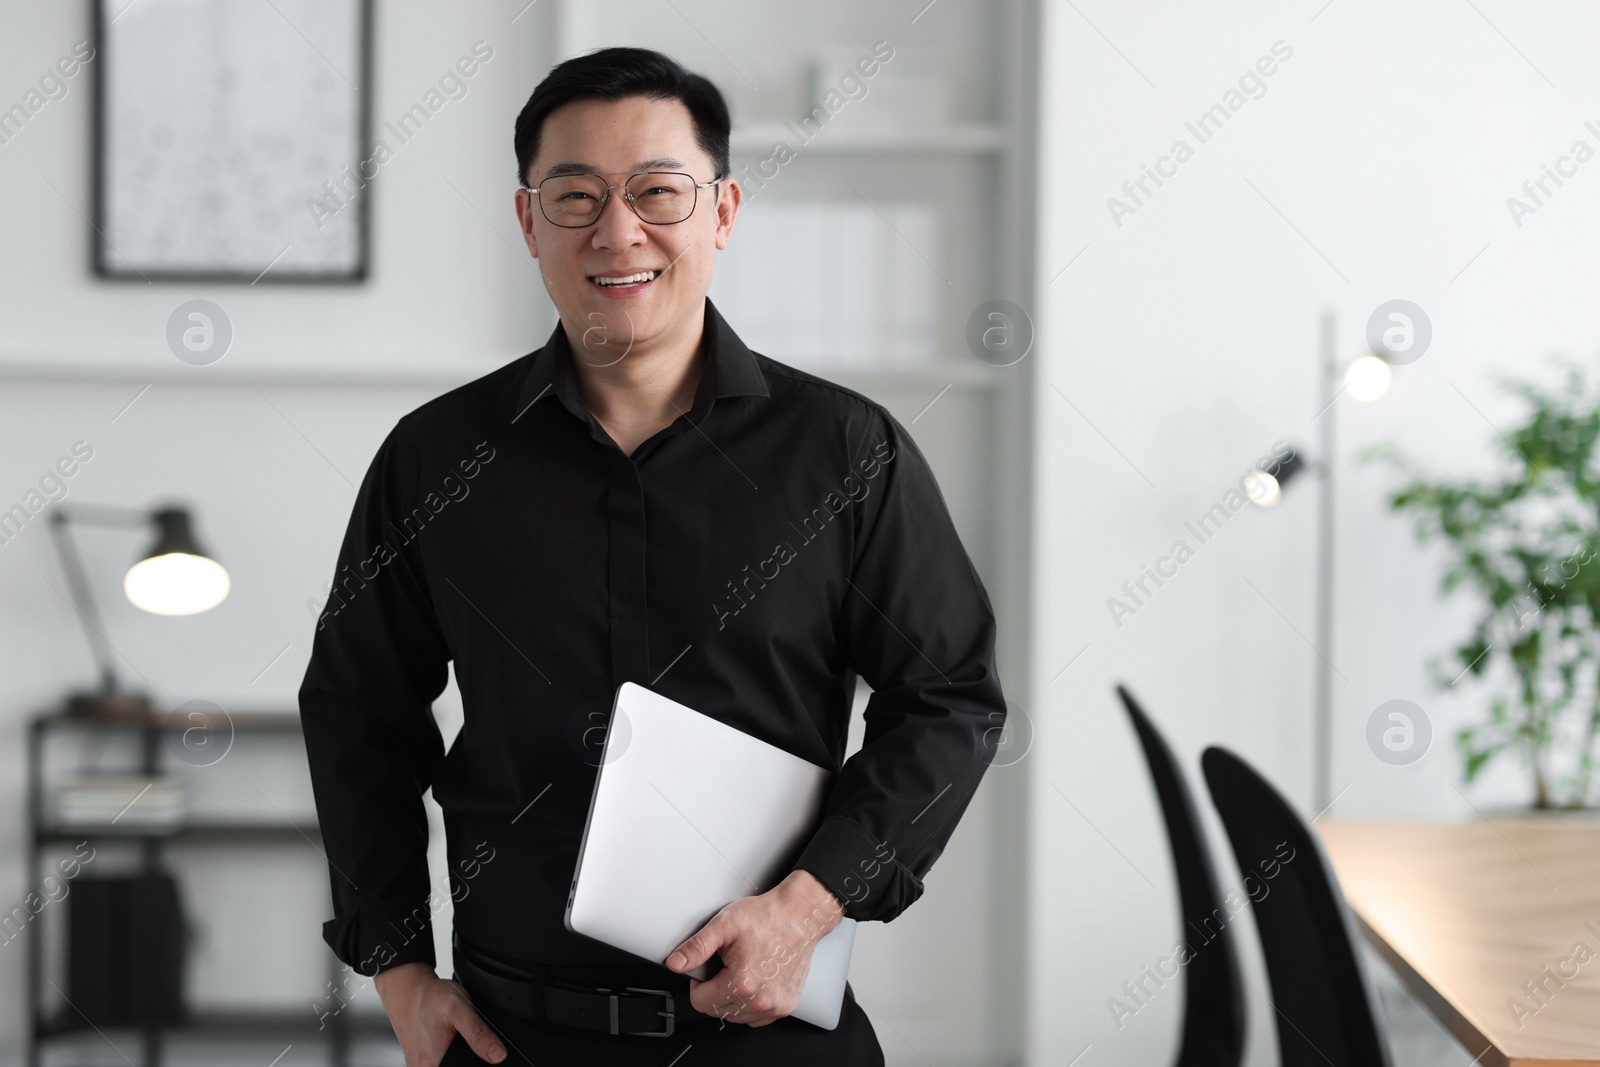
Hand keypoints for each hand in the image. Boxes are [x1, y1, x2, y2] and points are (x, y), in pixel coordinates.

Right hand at [374, 961, 506, 1066]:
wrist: (407, 988)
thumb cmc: (428, 997)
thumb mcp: (459, 1009)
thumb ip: (478, 1034)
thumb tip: (497, 1055)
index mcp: (434, 1063)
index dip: (476, 1062)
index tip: (476, 1046)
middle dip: (467, 1058)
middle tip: (458, 1035)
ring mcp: (420, 1066)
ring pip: (450, 1065)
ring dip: (457, 1056)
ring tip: (451, 1036)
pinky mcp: (419, 1061)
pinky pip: (440, 1063)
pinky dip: (447, 1053)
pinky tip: (445, 1038)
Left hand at [664, 869, 844, 1026]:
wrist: (800, 915)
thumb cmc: (767, 917)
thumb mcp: (724, 925)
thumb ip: (696, 947)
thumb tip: (675, 963)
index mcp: (742, 983)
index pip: (700, 1002)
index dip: (698, 984)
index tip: (707, 970)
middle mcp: (760, 1000)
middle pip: (717, 1011)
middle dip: (715, 990)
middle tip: (726, 965)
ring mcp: (775, 1005)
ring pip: (737, 1017)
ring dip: (732, 1000)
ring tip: (742, 971)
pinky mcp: (786, 1006)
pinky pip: (757, 1018)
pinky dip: (751, 1004)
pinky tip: (755, 981)